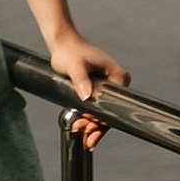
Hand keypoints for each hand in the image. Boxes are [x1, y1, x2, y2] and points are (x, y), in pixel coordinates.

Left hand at [49, 31, 129, 148]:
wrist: (61, 43)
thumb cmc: (69, 52)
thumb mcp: (75, 66)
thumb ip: (81, 80)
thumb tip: (87, 96)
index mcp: (118, 77)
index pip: (115, 107)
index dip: (103, 122)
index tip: (91, 132)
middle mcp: (116, 82)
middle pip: (109, 112)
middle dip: (96, 126)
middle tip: (83, 137)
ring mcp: (108, 86)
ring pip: (102, 111)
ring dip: (90, 123)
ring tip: (78, 130)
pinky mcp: (98, 88)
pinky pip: (96, 107)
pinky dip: (88, 116)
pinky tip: (79, 124)